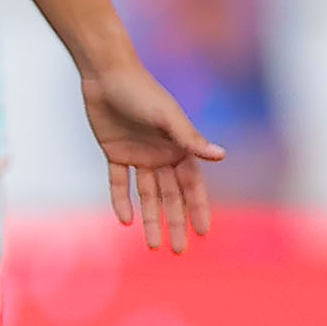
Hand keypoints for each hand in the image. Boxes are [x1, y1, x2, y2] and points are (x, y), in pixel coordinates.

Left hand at [83, 62, 222, 253]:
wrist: (106, 74)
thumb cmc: (141, 91)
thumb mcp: (167, 116)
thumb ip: (190, 139)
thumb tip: (220, 156)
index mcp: (180, 148)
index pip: (192, 186)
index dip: (197, 208)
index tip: (203, 232)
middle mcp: (162, 155)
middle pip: (171, 196)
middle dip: (175, 223)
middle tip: (177, 251)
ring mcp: (138, 155)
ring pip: (147, 195)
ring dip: (150, 220)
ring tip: (153, 246)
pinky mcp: (115, 152)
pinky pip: (119, 182)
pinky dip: (121, 200)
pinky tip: (125, 221)